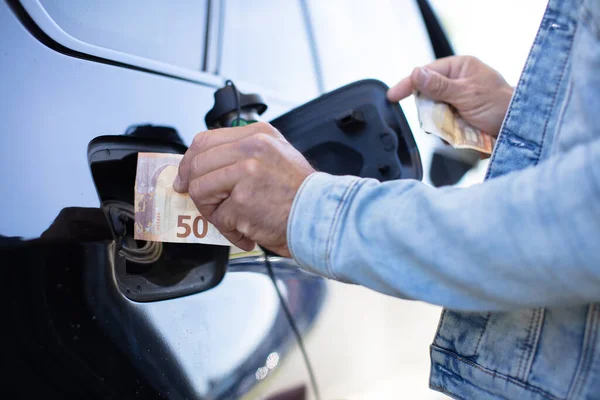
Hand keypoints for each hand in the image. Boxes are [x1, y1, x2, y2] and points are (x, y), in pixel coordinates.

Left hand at [173, 122, 314, 256]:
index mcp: (257, 135)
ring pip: (200, 190)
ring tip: (233, 219)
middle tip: (205, 205)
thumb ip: (244, 153)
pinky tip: (248, 231)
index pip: (205, 140)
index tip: (185, 177)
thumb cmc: (302, 192)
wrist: (323, 215)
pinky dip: (231, 231)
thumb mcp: (277, 155)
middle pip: (196, 165)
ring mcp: (246, 174)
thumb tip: (206, 165)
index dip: (189, 161)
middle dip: (194, 189)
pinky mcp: (242, 201)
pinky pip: (218, 218)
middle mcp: (251, 149)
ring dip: (212, 211)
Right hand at [387, 56, 513, 137]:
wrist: (518, 129)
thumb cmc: (500, 105)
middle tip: (441, 118)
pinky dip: (446, 131)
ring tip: (457, 126)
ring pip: (432, 112)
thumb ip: (439, 85)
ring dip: (440, 122)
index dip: (408, 84)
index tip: (392, 96)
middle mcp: (456, 82)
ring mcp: (457, 101)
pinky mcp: (459, 117)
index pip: (425, 73)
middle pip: (426, 95)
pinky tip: (460, 132)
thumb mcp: (467, 93)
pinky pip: (441, 124)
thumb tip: (415, 73)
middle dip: (429, 109)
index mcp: (459, 68)